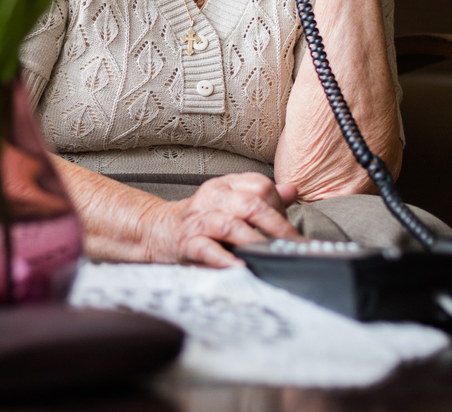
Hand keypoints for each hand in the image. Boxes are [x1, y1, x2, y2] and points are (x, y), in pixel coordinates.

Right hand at [145, 173, 300, 267]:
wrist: (156, 230)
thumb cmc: (200, 218)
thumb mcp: (229, 202)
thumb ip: (260, 197)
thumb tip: (291, 190)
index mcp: (226, 185)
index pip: (260, 186)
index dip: (279, 206)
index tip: (289, 228)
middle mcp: (213, 198)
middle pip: (251, 204)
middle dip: (277, 226)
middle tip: (294, 246)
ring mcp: (199, 220)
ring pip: (231, 225)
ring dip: (255, 241)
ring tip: (272, 256)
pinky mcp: (187, 242)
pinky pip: (206, 249)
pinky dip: (224, 259)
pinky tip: (240, 267)